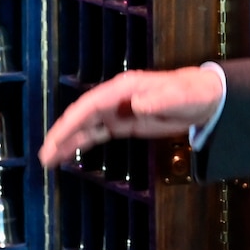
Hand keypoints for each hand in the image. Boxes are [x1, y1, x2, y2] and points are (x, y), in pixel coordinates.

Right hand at [37, 67, 223, 167]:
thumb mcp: (180, 96)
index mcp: (123, 88)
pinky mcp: (124, 123)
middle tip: (44, 156)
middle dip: (62, 135)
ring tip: (48, 160)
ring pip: (85, 126)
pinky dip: (81, 143)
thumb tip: (138, 104)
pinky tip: (68, 155)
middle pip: (81, 115)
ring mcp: (118, 110)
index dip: (72, 121)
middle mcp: (115, 98)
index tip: (56, 138)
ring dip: (67, 141)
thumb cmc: (193, 93)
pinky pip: (97, 134)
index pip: (90, 105)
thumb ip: (161, 99)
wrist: (205, 97)